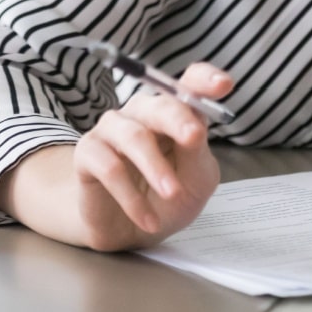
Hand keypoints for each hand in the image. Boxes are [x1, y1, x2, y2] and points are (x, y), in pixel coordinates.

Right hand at [70, 62, 232, 249]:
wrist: (129, 232)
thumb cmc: (167, 198)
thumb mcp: (196, 179)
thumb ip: (197, 152)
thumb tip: (195, 130)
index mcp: (176, 113)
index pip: (189, 84)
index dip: (205, 79)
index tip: (224, 84)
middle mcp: (143, 113)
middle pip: (159, 103)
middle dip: (178, 118)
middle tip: (193, 137)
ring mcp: (112, 129)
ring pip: (133, 136)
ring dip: (155, 166)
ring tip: (172, 194)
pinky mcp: (88, 153)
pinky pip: (109, 168)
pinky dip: (132, 198)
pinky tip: (149, 221)